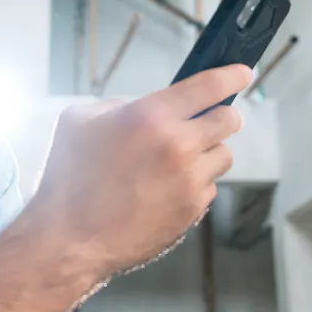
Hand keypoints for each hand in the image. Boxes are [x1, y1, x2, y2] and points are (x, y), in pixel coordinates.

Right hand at [27, 64, 252, 285]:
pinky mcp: (192, 209)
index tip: (243, 73)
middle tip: (207, 120)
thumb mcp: (78, 121)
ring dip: (207, 151)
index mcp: (149, 116)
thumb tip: (135, 108)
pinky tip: (166, 189)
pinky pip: (208, 186)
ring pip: (223, 154)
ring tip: (176, 161)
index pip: (210, 86)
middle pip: (229, 119)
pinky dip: (195, 183)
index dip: (233, 75)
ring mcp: (189, 180)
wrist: (68, 238)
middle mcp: (177, 145)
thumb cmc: (67, 178)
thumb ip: (114, 106)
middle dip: (221, 115)